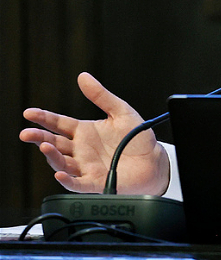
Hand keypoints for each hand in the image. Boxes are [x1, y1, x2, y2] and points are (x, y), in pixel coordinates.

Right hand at [19, 72, 169, 195]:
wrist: (154, 160)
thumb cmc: (137, 138)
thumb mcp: (120, 111)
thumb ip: (101, 95)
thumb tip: (83, 77)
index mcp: (85, 132)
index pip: (59, 124)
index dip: (44, 118)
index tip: (30, 113)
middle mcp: (81, 150)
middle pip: (55, 143)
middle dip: (39, 138)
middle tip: (27, 133)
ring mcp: (86, 166)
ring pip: (62, 163)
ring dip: (52, 156)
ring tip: (45, 146)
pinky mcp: (96, 182)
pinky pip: (77, 182)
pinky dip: (67, 180)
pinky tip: (60, 174)